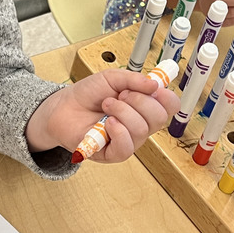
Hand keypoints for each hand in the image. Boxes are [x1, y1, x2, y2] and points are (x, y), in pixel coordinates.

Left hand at [25, 70, 179, 162]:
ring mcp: (128, 140)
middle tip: (120, 95)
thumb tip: (155, 84)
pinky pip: (127, 148)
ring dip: (123, 112)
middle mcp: (140, 124)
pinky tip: (108, 123)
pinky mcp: (112, 154)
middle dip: (139, 101)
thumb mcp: (111, 78)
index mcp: (144, 106)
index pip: (170, 105)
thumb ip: (133, 79)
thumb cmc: (88, 94)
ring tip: (106, 106)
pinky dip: (119, 132)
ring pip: (142, 130)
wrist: (64, 107)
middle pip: (159, 117)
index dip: (165, 96)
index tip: (151, 87)